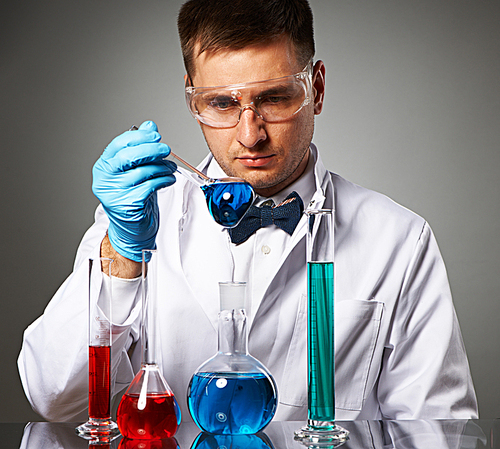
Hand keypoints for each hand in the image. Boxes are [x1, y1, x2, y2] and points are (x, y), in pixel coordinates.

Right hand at [92, 120, 176, 261]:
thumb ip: (141, 148)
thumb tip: (149, 125)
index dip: (139, 137)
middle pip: (128, 156)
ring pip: (142, 172)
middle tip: (165, 149)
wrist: (131, 229)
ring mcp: (114, 193)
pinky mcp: (127, 205)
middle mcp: (105, 179)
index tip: (155, 135)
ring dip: (161, 167)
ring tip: (170, 168)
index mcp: (104, 166)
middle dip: (151, 150)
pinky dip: (163, 180)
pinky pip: (149, 186)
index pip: (119, 144)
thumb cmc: (133, 198)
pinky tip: (168, 179)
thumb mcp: (136, 170)